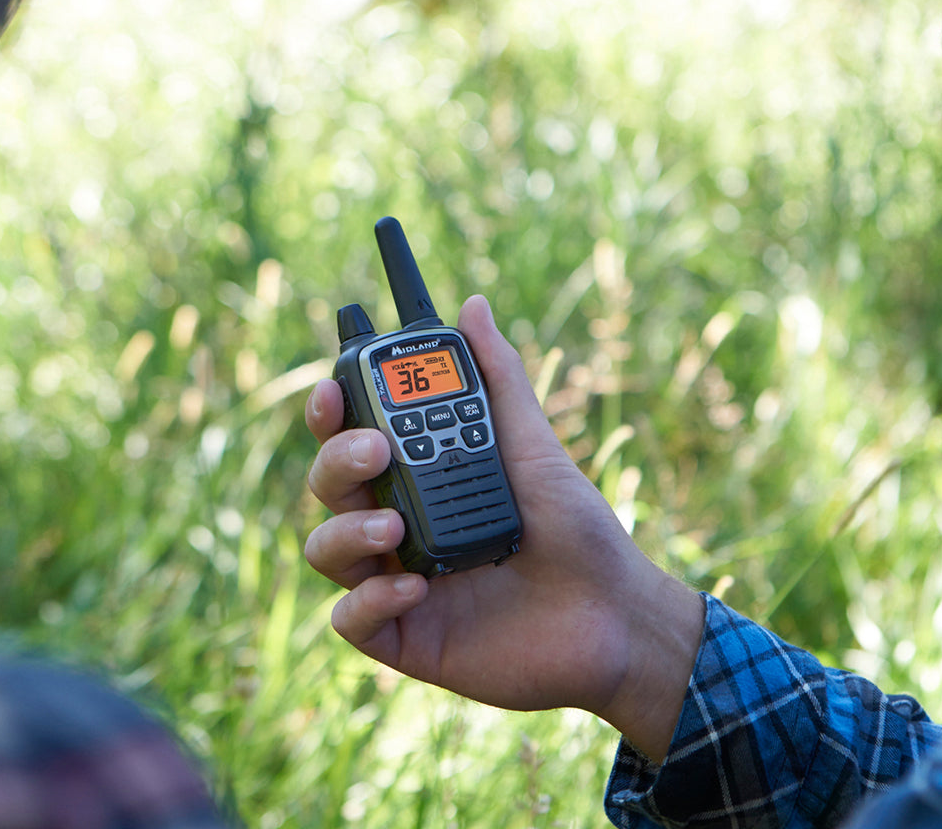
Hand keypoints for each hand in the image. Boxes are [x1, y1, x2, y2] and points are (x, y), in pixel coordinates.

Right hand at [304, 295, 702, 758]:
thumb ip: (500, 381)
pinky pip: (352, 620)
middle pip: (329, 486)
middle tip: (377, 452)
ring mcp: (396, 581)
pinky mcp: (406, 636)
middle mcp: (398, 524)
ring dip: (345, 529)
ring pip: (325, 550)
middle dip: (337, 460)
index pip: (351, 437)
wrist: (615, 615)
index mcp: (419, 477)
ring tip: (393, 523)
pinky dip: (369, 601)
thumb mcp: (535, 449)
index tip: (333, 390)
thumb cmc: (580, 531)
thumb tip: (474, 305)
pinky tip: (410, 587)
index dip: (330, 412)